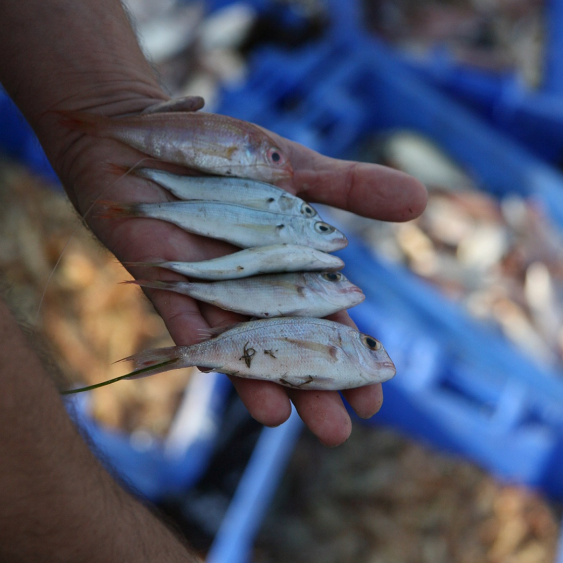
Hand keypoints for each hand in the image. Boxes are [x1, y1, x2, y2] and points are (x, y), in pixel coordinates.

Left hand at [39, 92, 426, 445]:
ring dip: (254, 379)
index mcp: (286, 265)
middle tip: (337, 434)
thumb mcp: (292, 165)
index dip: (349, 361)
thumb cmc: (218, 148)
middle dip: (309, 388)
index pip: (326, 322)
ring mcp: (204, 282)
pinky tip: (211, 368)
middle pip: (285, 343)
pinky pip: (178, 310)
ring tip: (279, 419)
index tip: (374, 403)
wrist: (140, 129)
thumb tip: (423, 200)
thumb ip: (350, 187)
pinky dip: (193, 335)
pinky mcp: (160, 274)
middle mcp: (249, 283)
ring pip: (234, 339)